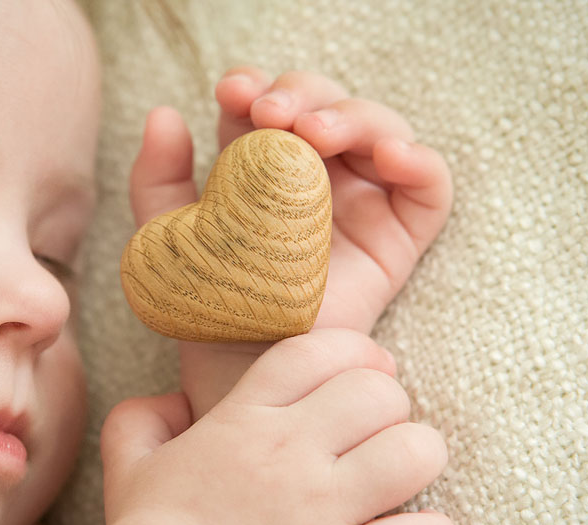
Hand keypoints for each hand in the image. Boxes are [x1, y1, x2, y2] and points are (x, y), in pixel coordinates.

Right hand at [98, 329, 455, 524]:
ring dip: (419, 461)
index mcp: (242, 420)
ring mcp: (320, 511)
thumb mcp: (128, 465)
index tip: (366, 370)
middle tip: (379, 433)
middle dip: (392, 406)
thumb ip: (141, 417)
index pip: (317, 351)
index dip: (353, 351)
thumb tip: (173, 401)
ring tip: (402, 480)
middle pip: (379, 392)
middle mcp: (288, 454)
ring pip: (414, 452)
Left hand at [131, 67, 452, 335]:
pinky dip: (420, 161)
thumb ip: (157, 181)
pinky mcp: (400, 237)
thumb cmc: (209, 310)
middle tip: (270, 114)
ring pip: (379, 129)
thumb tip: (165, 114)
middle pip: (326, 104)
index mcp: (263, 169)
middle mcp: (319, 178)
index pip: (269, 105)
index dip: (255, 86)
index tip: (230, 94)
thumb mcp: (170, 240)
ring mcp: (363, 203)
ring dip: (352, 115)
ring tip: (317, 134)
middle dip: (301, 94)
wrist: (245, 376)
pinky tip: (389, 158)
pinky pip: (430, 188)